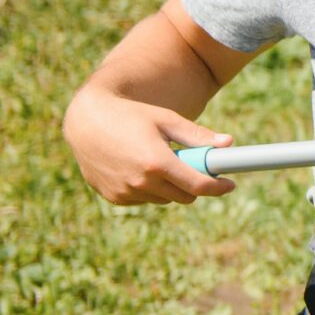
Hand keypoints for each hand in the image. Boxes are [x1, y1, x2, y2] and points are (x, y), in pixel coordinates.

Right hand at [64, 89, 236, 205]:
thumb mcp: (165, 120)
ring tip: (159, 160)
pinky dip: (149, 188)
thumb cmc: (130, 115)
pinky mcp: (113, 197)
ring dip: (170, 186)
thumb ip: (196, 135)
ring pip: (164, 199)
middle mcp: (140, 182)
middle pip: (184, 196)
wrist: (85, 122)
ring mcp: (124, 192)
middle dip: (194, 183)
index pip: (198, 186)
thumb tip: (228, 143)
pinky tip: (139, 167)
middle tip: (192, 165)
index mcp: (157, 163)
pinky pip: (143, 199)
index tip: (229, 184)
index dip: (218, 187)